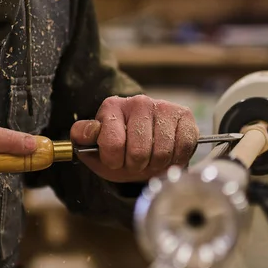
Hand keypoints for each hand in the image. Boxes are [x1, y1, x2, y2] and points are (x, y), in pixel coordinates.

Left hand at [71, 95, 198, 182]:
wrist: (145, 147)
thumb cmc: (119, 150)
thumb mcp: (95, 149)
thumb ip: (83, 139)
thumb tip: (87, 131)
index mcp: (112, 107)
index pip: (112, 144)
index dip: (113, 161)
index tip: (114, 160)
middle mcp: (138, 102)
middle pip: (139, 152)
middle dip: (136, 166)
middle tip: (135, 163)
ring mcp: (164, 107)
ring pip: (162, 153)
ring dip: (156, 166)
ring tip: (150, 160)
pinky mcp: (185, 116)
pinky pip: (182, 148)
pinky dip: (175, 160)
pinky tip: (167, 156)